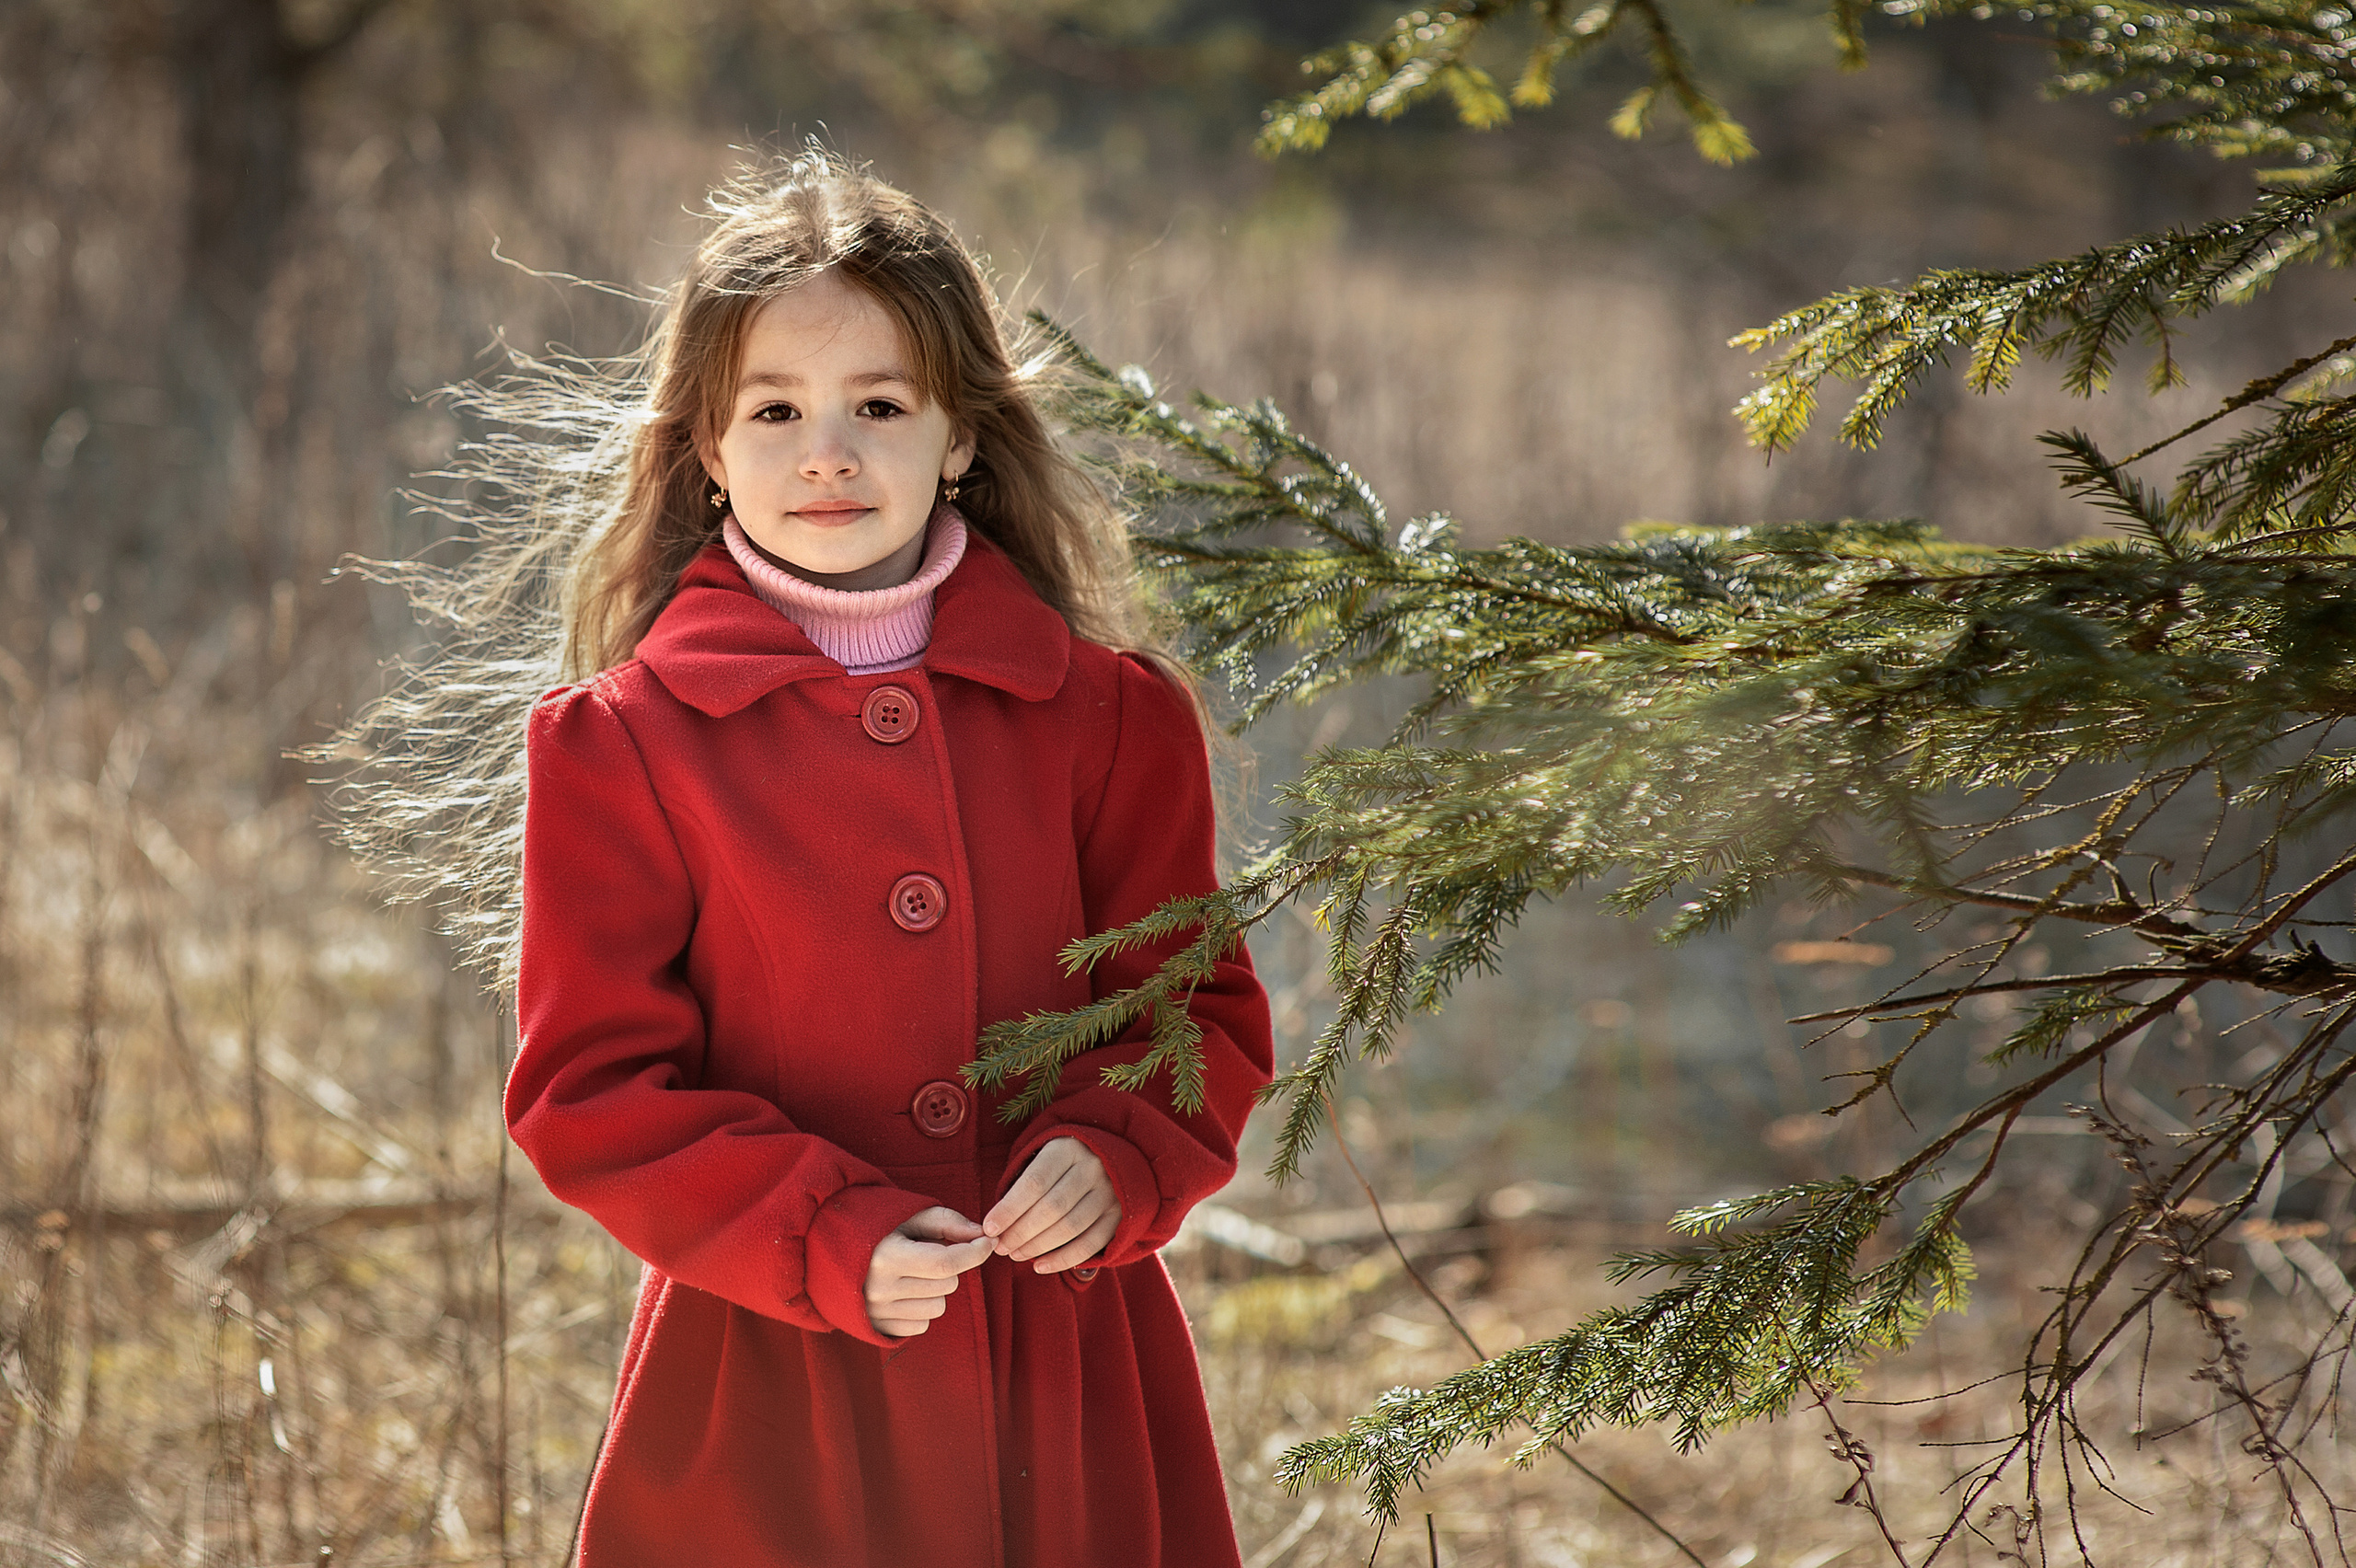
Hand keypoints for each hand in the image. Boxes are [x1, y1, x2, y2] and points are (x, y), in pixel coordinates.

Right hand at [866, 1206, 991, 1337]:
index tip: (988, 1242)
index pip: (945, 1263)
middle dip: (949, 1266)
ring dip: (937, 1288)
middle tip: (926, 1252)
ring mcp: (878, 1313)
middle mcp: (880, 1290)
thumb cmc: (878, 1228)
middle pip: (947, 1284)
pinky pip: (924, 1323)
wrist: (831, 1253)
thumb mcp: (909, 1215)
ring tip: (913, 1272)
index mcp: (886, 1257)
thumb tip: (980, 1234)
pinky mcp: (879, 1328)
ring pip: (939, 1306)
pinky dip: (922, 1306)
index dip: (974, 1253)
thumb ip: (947, 1221)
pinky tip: (904, 1290)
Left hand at [982, 1136, 1120, 1273]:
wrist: (1106, 1157)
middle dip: (1021, 1232)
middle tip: (1000, 1246)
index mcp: (1067, 1149)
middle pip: (1052, 1207)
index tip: (990, 1228)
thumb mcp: (1042, 1157)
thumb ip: (1023, 1184)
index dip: (1010, 1209)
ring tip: (1015, 1254)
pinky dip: (1064, 1259)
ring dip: (1038, 1246)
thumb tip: (997, 1224)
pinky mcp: (1119, 1215)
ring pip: (1070, 1227)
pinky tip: (1040, 1266)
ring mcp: (1110, 1192)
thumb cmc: (1060, 1162)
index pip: (1034, 1183)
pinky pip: (1091, 1244)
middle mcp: (1092, 1168)